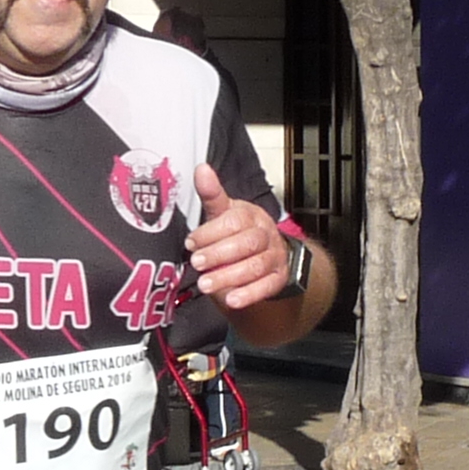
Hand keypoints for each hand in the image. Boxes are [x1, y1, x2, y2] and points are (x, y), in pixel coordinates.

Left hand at [187, 163, 293, 310]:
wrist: (270, 253)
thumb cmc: (240, 232)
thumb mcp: (225, 213)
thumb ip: (212, 194)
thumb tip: (201, 168)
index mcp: (251, 215)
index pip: (234, 221)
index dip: (211, 232)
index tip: (191, 242)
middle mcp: (266, 235)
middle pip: (246, 243)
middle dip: (219, 254)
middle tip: (196, 263)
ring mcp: (274, 257)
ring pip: (255, 267)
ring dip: (229, 277)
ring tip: (206, 285)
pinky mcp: (277, 278)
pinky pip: (266, 287)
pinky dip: (249, 295)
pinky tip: (231, 300)